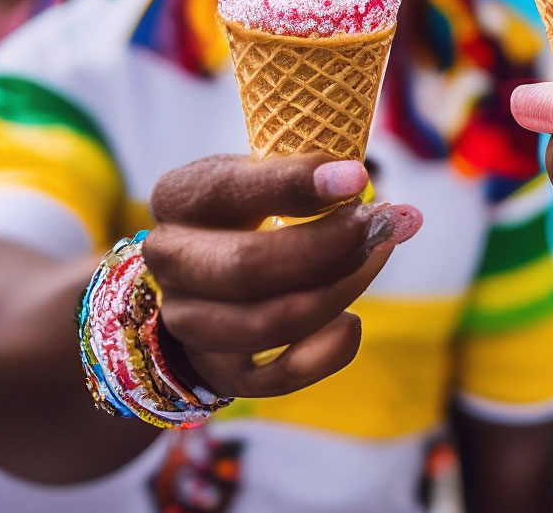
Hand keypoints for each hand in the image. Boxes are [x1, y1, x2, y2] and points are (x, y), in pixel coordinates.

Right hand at [143, 154, 420, 398]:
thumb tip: (381, 200)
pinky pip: (279, 376)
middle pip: (248, 266)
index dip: (297, 184)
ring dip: (339, 290)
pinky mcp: (219, 371)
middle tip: (380, 226)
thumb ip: (311, 181)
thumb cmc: (248, 210)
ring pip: (270, 322)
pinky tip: (352, 321)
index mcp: (180, 198)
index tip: (357, 177)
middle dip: (328, 247)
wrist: (203, 276)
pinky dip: (327, 351)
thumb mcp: (264, 175)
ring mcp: (189, 323)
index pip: (233, 190)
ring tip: (375, 258)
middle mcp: (171, 262)